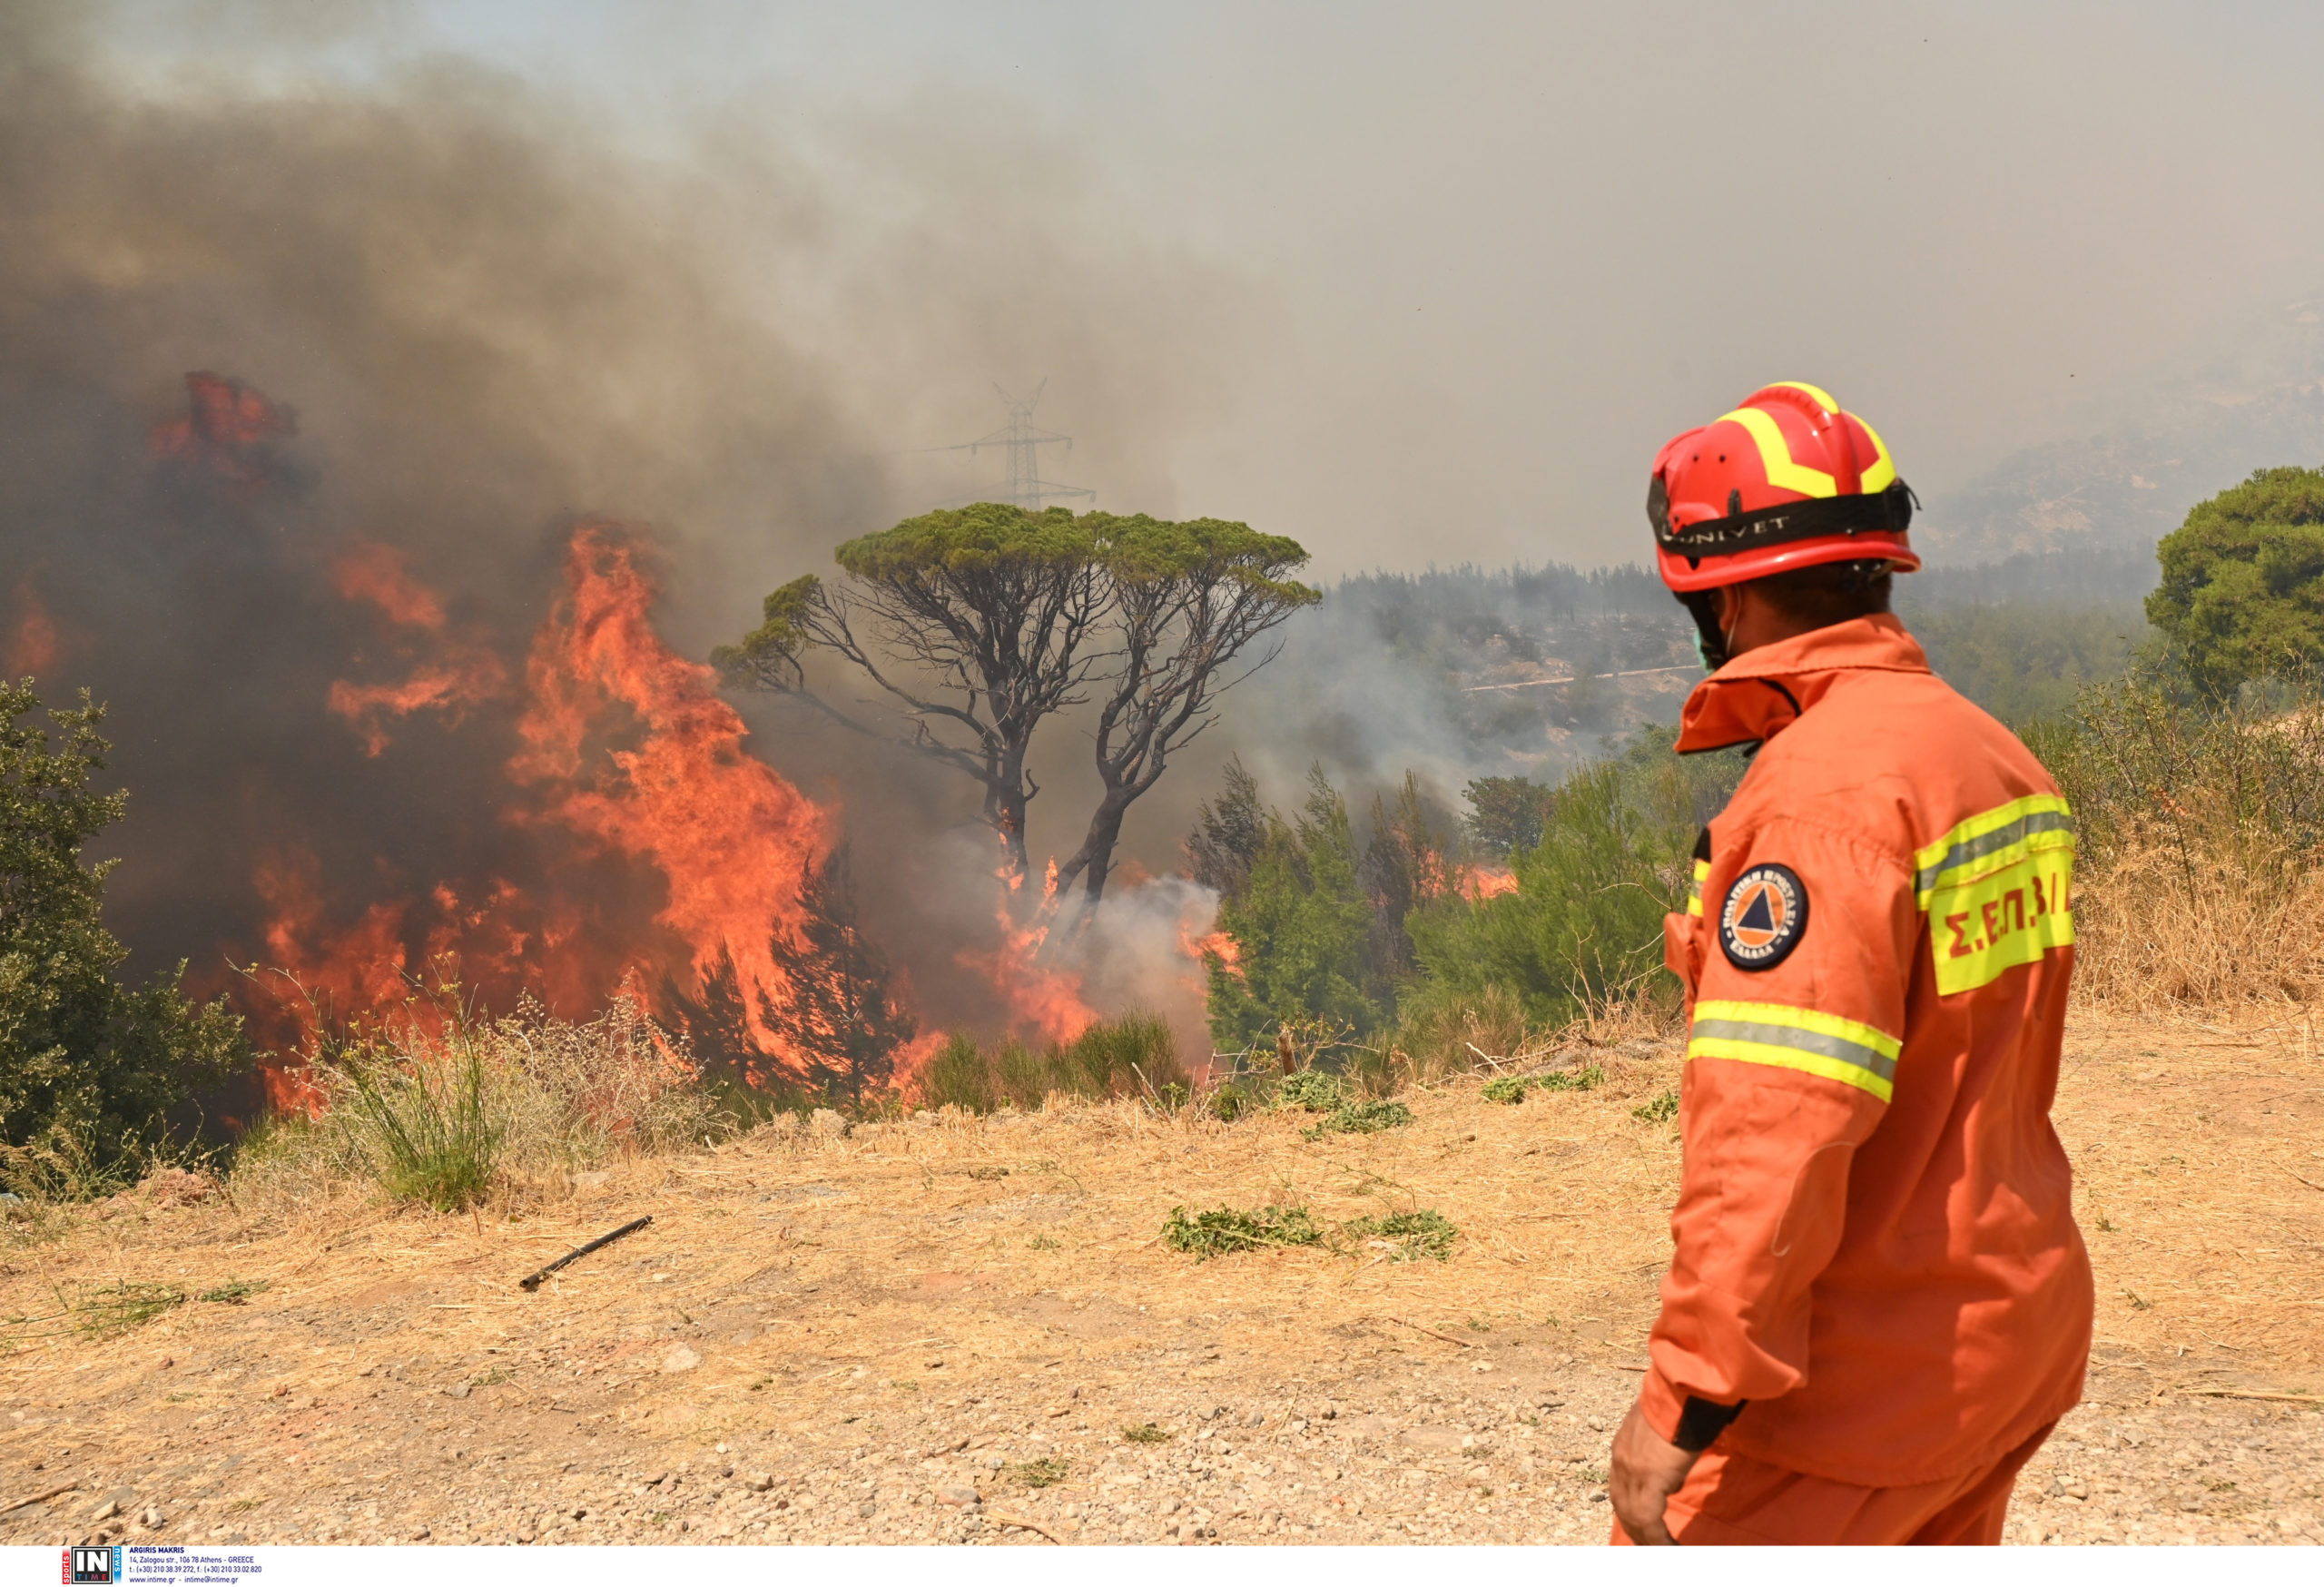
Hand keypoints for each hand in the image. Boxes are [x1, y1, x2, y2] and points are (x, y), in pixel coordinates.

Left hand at [1608, 1400, 1699, 1544]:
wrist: (1684, 1391)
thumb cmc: (1680, 1405)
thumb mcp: (1662, 1434)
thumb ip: (1658, 1456)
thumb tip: (1668, 1480)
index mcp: (1622, 1448)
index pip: (1619, 1487)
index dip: (1630, 1510)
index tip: (1642, 1527)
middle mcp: (1621, 1460)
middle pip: (1621, 1505)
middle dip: (1635, 1529)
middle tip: (1649, 1546)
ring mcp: (1632, 1469)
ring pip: (1632, 1516)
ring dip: (1647, 1538)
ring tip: (1661, 1551)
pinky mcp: (1649, 1478)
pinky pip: (1648, 1520)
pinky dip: (1657, 1538)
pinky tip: (1669, 1548)